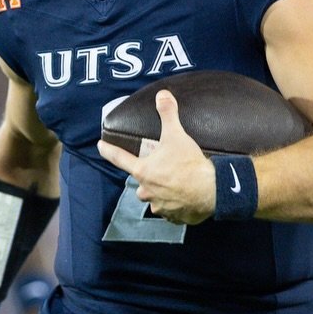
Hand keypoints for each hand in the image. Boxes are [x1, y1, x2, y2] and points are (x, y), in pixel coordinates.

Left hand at [96, 89, 213, 224]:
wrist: (212, 190)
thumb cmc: (189, 164)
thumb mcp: (176, 135)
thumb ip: (167, 114)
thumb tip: (162, 95)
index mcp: (142, 171)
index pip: (118, 158)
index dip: (108, 151)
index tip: (100, 147)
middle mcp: (146, 191)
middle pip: (141, 182)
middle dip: (148, 176)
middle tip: (163, 169)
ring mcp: (160, 207)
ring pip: (155, 199)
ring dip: (162, 192)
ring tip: (176, 183)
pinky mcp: (175, 218)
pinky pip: (171, 212)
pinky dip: (176, 205)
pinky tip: (186, 197)